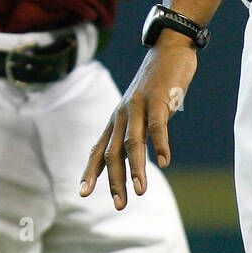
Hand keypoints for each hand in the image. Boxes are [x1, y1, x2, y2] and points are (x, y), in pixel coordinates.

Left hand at [79, 34, 197, 208]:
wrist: (169, 48)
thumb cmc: (156, 83)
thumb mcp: (141, 109)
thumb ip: (137, 130)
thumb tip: (135, 156)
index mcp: (117, 119)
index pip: (98, 149)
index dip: (90, 171)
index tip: (82, 193)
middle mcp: (123, 114)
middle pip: (113, 152)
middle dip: (115, 180)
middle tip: (119, 204)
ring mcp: (140, 106)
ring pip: (133, 142)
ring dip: (136, 168)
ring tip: (140, 190)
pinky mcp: (159, 99)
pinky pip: (158, 125)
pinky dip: (160, 144)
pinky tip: (164, 161)